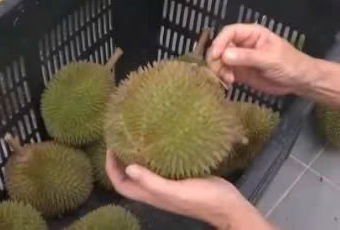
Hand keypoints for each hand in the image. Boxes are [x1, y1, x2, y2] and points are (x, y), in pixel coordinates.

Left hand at [105, 150, 263, 228]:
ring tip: (135, 136)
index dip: (111, 168)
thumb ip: (153, 182)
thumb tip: (128, 168)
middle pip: (130, 178)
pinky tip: (159, 141)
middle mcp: (156, 190)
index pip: (121, 184)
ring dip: (136, 156)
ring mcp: (168, 184)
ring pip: (144, 171)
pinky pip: (161, 166)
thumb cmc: (201, 199)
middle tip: (121, 138)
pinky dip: (154, 154)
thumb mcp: (175, 191)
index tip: (111, 147)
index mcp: (151, 196)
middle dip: (121, 160)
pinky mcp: (180, 177)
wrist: (228, 204)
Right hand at [206, 23, 313, 94]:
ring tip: (227, 80)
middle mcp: (243, 44)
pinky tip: (229, 83)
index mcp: (252, 34)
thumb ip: (248, 57)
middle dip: (216, 58)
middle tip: (218, 71)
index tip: (215, 55)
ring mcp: (240, 58)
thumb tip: (224, 55)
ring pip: (220, 60)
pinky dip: (222, 77)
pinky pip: (225, 72)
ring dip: (219, 69)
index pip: (230, 32)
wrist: (299, 81)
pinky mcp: (240, 72)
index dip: (220, 41)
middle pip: (221, 46)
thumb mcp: (270, 59)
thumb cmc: (289, 64)